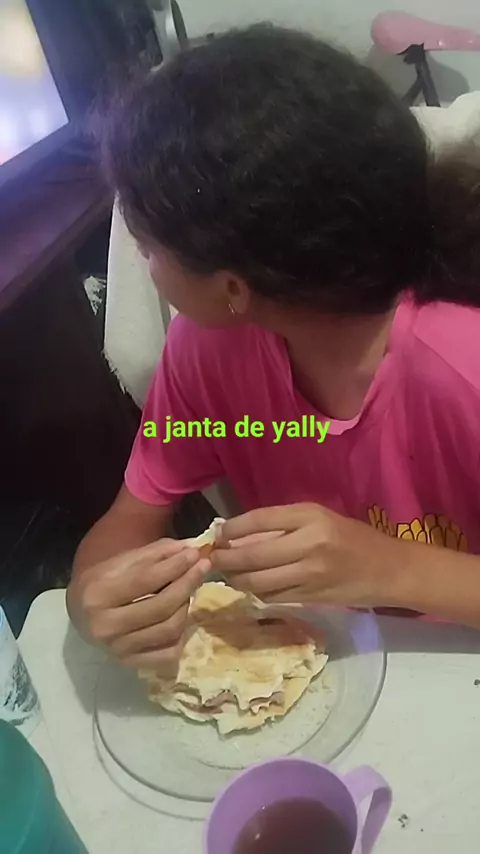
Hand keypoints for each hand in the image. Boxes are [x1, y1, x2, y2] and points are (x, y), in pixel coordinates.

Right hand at [67, 539, 209, 671]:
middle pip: (160, 606)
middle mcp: (104, 626)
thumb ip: (155, 553)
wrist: (80, 612)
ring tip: (189, 590)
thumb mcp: (122, 561)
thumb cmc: (104, 581)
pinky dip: (180, 635)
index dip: (174, 566)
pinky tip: (180, 618)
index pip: (145, 579)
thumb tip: (189, 548)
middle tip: (202, 567)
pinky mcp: (129, 664)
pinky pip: (167, 654)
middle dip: (187, 584)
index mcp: (97, 594)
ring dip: (186, 606)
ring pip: (168, 629)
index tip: (195, 554)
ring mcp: (117, 649)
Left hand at [212, 503, 399, 607]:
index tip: (219, 534)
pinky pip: (272, 597)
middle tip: (215, 558)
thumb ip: (283, 525)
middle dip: (226, 559)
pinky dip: (257, 592)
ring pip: (259, 582)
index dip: (233, 528)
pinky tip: (253, 586)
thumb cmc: (353, 538)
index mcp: (311, 517)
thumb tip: (238, 534)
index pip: (260, 519)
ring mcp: (310, 574)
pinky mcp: (311, 597)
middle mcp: (309, 544)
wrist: (389, 570)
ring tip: (229, 574)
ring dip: (237, 580)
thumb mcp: (320, 519)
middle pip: (253, 555)